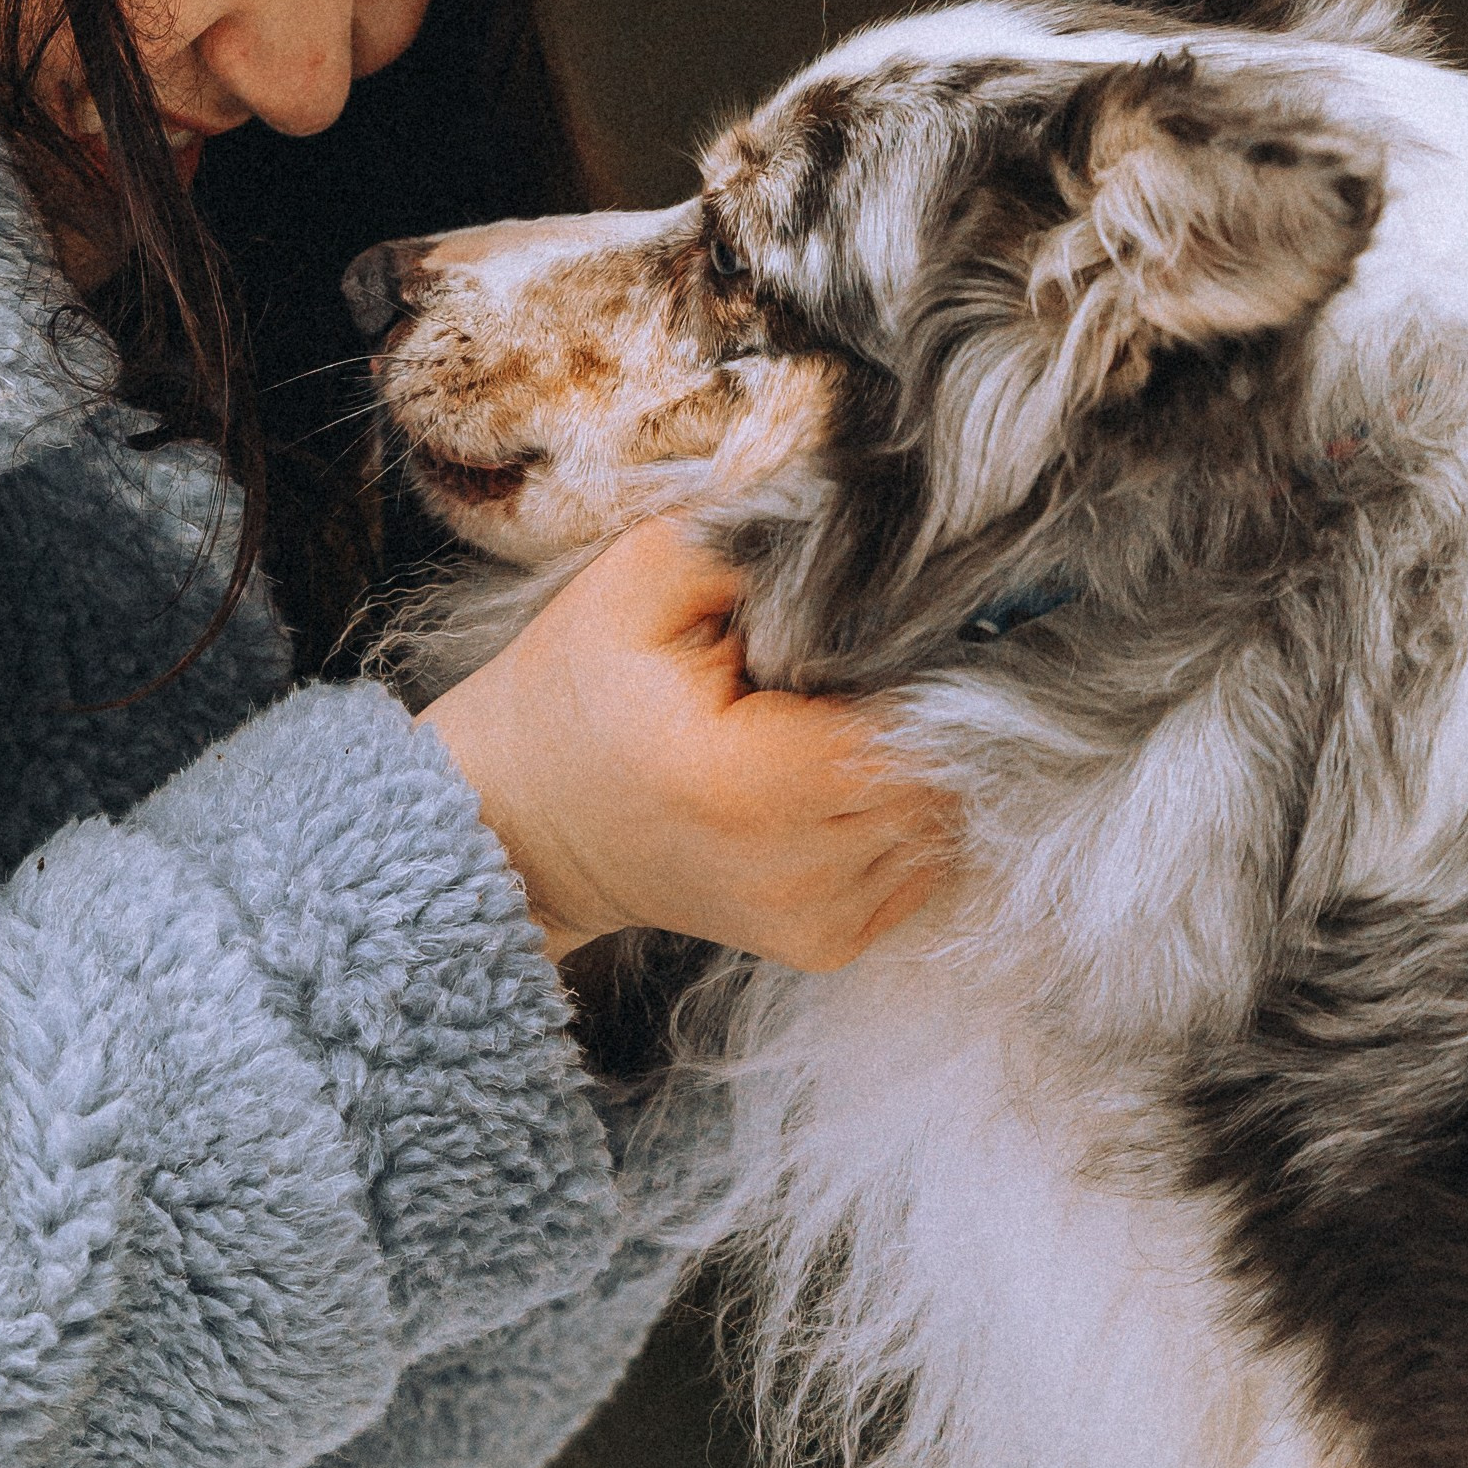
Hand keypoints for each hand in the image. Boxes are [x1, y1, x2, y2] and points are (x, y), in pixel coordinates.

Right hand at [421, 517, 949, 968]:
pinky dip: (889, 811)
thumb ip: (763, 539)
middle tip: (834, 669)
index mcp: (746, 784)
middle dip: (911, 711)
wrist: (527, 818)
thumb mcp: (644, 576)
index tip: (864, 626)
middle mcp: (791, 874)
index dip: (909, 664)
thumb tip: (879, 523)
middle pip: (938, 774)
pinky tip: (821, 777)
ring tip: (817, 722)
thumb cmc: (584, 684)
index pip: (912, 727)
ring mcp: (812, 923)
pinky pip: (919, 861)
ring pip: (939, 819)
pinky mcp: (824, 944)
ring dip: (904, 763)